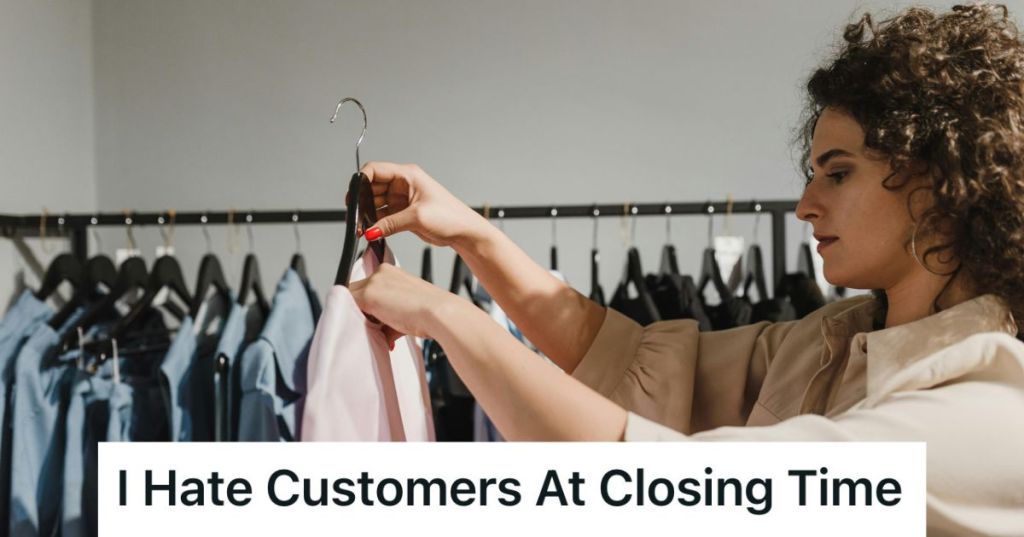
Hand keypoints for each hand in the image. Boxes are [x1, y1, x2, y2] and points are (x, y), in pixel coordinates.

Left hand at [349, 263, 462, 343]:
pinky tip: (376, 328)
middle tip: (378, 325)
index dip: (369, 304)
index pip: (368, 285)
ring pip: (352, 298)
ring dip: (362, 315)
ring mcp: (373, 282)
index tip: (377, 318)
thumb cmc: (430, 313)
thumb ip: (390, 319)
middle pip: (357, 290)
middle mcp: (382, 272)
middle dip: (363, 310)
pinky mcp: (367, 294)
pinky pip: (350, 307)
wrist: (438, 313)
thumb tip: (383, 334)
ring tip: (381, 328)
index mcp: (392, 272)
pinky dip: (358, 319)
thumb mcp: (407, 311)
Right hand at [357, 162, 486, 247]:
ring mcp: (402, 199)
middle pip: (372, 187)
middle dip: (362, 201)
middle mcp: (403, 184)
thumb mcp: (416, 218)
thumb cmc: (450, 216)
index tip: (352, 196)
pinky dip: (375, 222)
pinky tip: (370, 230)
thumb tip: (370, 230)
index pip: (375, 170)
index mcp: (407, 175)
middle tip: (355, 216)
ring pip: (375, 202)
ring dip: (367, 213)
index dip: (361, 180)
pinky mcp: (403, 212)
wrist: (464, 232)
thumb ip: (390, 224)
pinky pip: (383, 215)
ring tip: (361, 227)